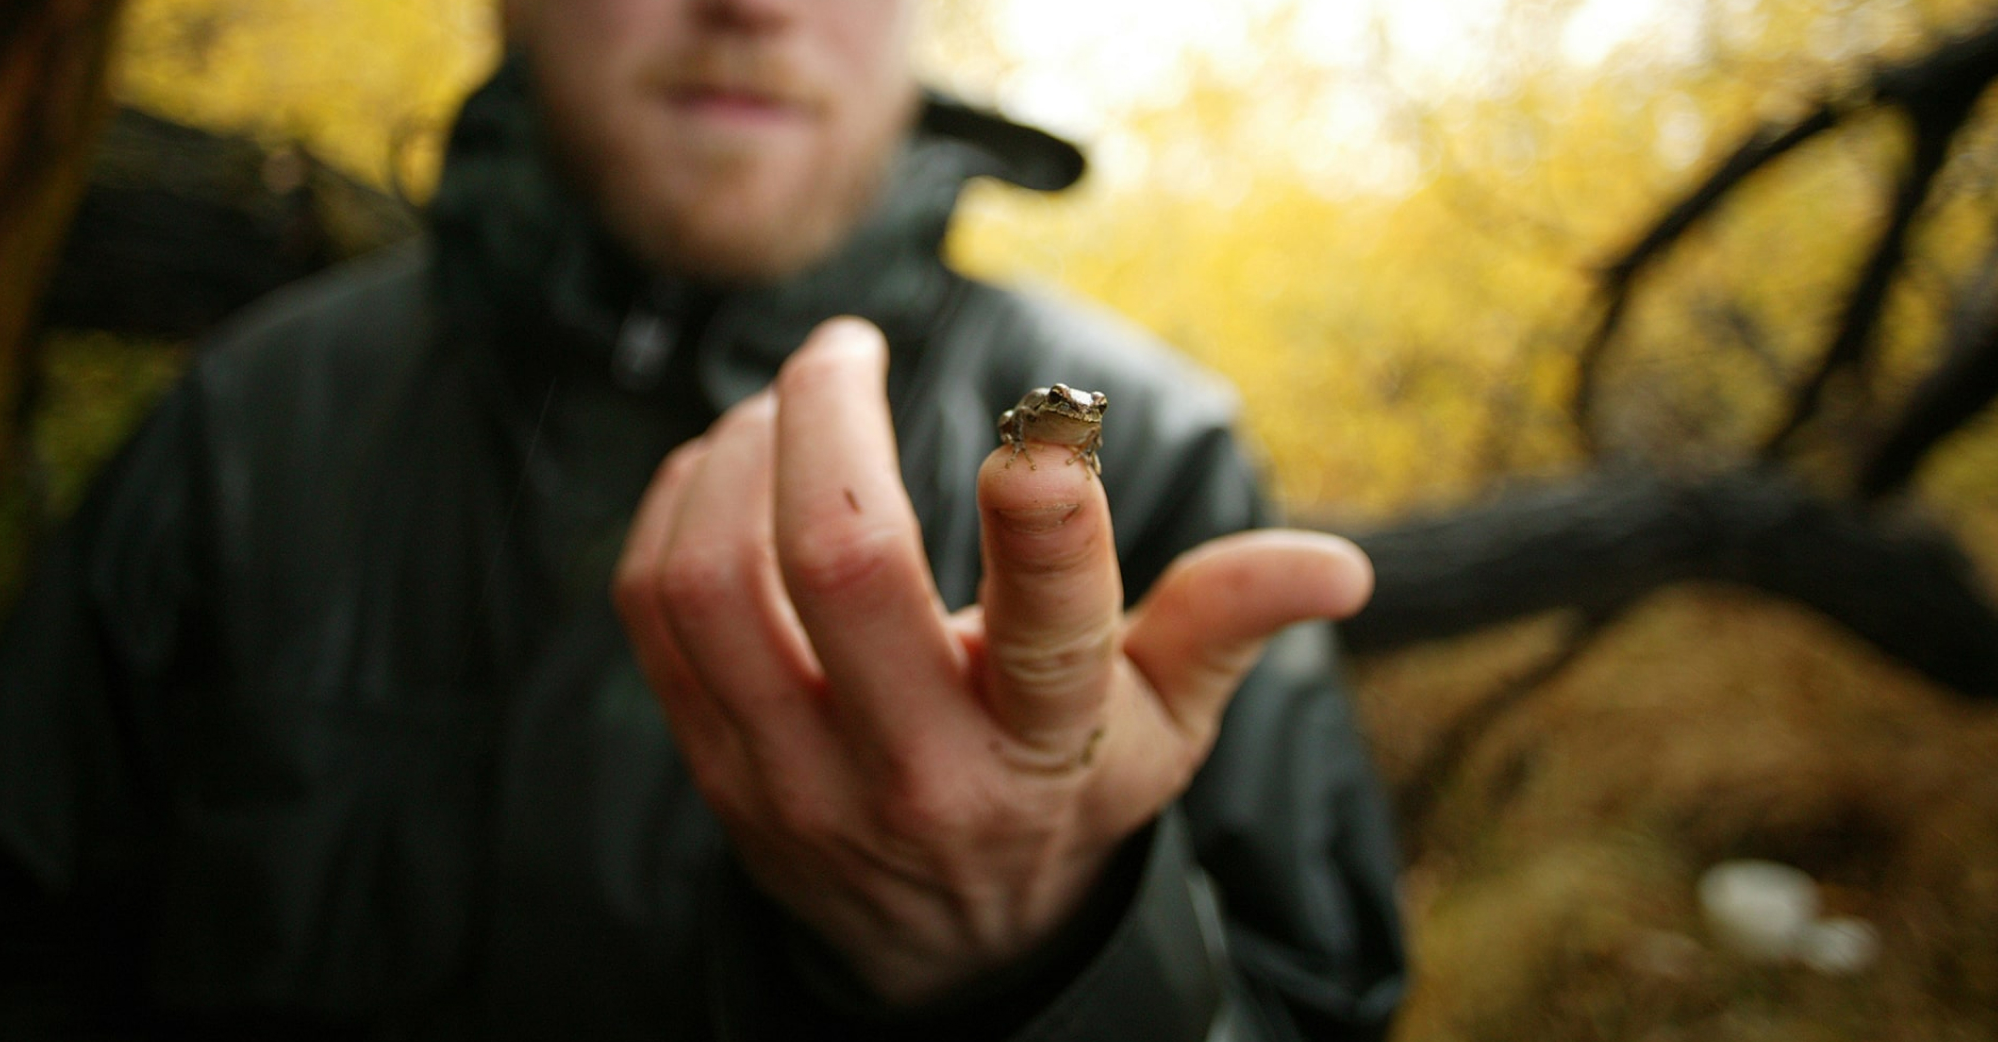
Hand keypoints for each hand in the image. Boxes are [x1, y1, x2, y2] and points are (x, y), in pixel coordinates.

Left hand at [613, 317, 1372, 1004]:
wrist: (942, 948)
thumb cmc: (1064, 796)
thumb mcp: (1161, 730)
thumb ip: (1224, 627)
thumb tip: (1342, 566)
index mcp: (1046, 751)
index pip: (1050, 634)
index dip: (1046, 519)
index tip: (1041, 424)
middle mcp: (915, 767)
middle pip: (839, 565)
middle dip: (830, 416)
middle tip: (847, 343)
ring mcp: (795, 777)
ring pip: (717, 580)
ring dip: (738, 452)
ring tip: (785, 404)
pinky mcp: (712, 768)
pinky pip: (655, 610)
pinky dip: (679, 506)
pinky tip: (728, 464)